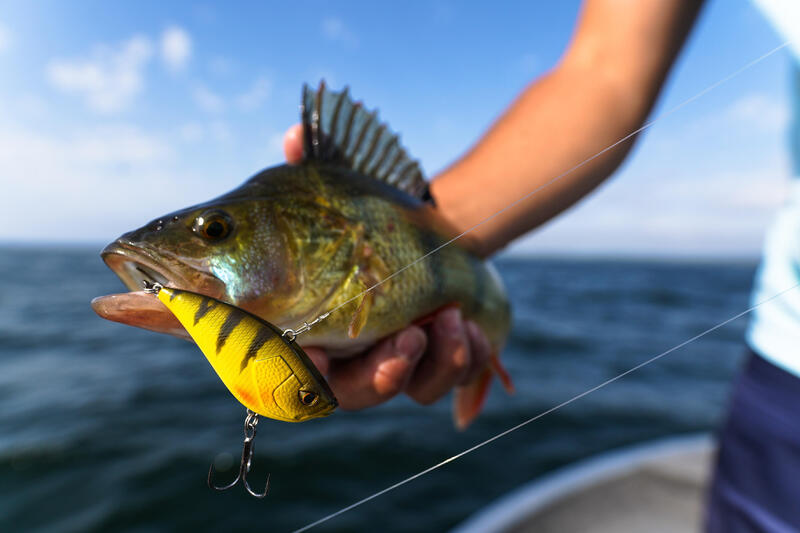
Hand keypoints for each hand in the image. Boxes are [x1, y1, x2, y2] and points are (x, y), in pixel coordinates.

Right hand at [283, 125, 492, 409]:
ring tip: (451, 317)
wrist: (432, 227)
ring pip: (407, 392)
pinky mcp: (437, 363)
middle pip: (348, 395)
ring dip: (433, 363)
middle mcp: (348, 354)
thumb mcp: (339, 188)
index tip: (316, 353)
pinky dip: (464, 359)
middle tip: (408, 341)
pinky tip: (471, 325)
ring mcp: (395, 363)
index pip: (283, 369)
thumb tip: (297, 136)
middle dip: (379, 377)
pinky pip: (450, 381)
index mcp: (308, 324)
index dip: (292, 373)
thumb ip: (310, 166)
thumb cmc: (371, 216)